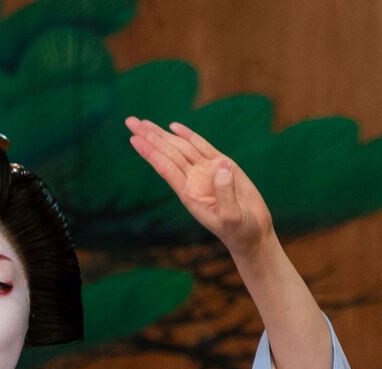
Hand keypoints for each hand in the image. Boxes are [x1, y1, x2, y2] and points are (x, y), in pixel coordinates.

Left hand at [125, 116, 273, 257]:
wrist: (251, 233)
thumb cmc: (240, 230)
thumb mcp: (232, 216)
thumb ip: (225, 193)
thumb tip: (221, 166)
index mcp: (190, 194)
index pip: (166, 168)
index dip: (150, 152)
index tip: (133, 139)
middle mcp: (193, 180)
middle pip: (167, 153)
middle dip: (149, 137)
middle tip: (130, 121)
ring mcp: (206, 172)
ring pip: (180, 147)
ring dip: (162, 134)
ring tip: (143, 122)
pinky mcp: (221, 166)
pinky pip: (201, 146)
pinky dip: (187, 135)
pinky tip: (173, 127)